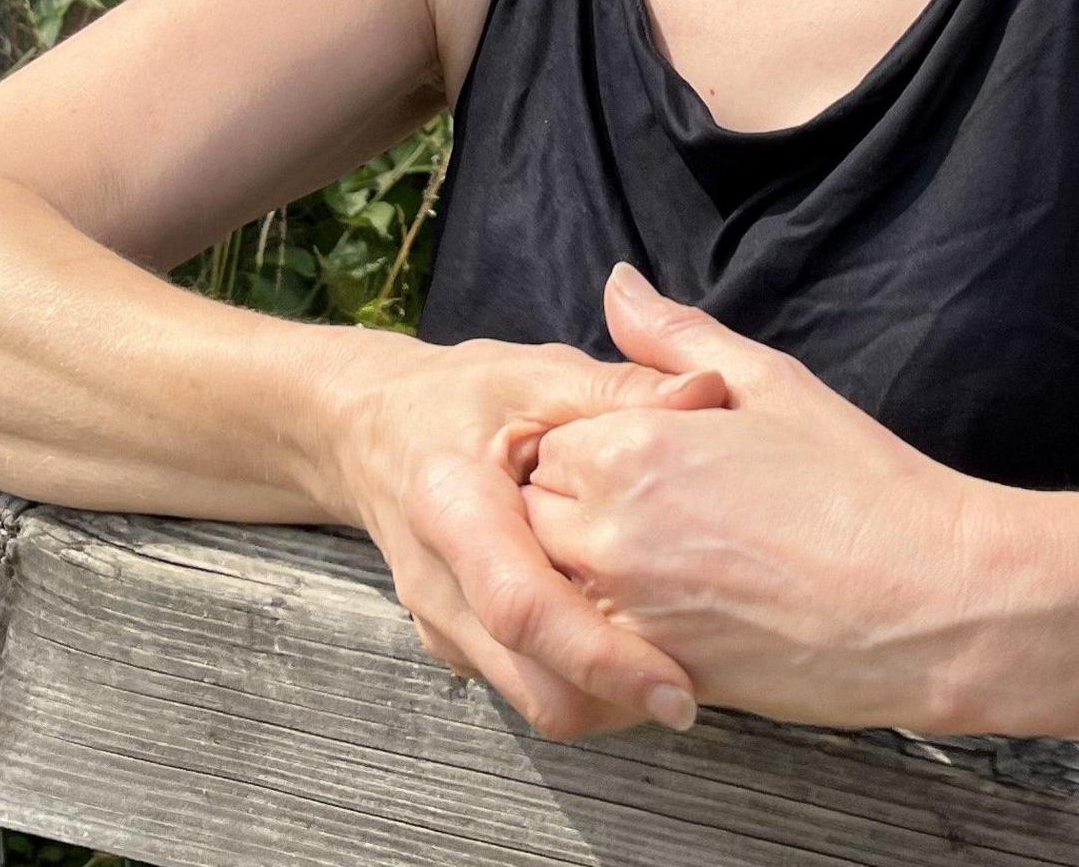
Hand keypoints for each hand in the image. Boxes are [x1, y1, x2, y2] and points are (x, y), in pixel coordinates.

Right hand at [325, 333, 731, 739]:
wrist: (370, 433)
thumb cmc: (461, 397)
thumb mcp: (536, 375)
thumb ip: (620, 390)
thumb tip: (708, 391)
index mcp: (454, 508)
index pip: (525, 608)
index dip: (603, 657)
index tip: (678, 689)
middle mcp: (439, 586)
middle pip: (533, 685)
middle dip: (618, 703)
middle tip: (695, 696)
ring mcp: (442, 626)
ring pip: (533, 701)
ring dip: (604, 700)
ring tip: (673, 671)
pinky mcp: (455, 645)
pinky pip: (523, 686)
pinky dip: (579, 683)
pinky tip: (626, 647)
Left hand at [521, 263, 1001, 733]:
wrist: (930, 604)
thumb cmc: (862, 487)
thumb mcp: (773, 383)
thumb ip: (676, 336)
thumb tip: (616, 284)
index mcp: (629, 451)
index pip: (549, 440)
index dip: (591, 445)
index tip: (644, 458)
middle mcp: (608, 534)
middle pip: (534, 514)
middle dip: (574, 508)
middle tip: (656, 511)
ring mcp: (625, 611)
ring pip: (550, 587)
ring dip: (584, 572)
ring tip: (668, 561)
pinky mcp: (650, 673)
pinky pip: (584, 654)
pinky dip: (606, 634)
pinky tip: (676, 613)